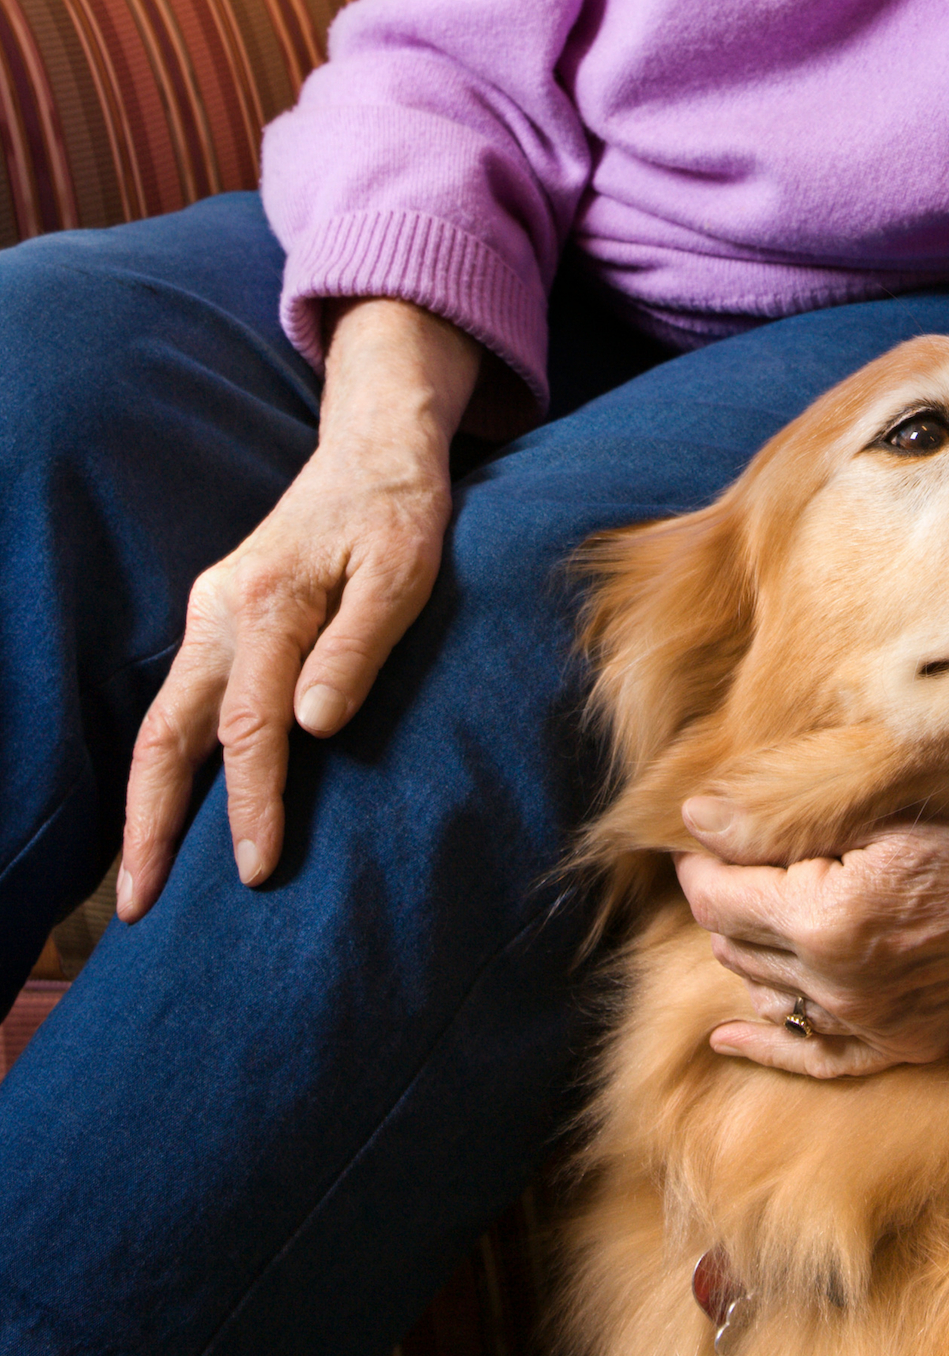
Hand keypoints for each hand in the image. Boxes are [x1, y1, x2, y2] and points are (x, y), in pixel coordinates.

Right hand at [117, 298, 480, 921]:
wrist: (375, 449)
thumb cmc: (401, 511)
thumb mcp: (405, 569)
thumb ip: (361, 645)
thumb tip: (315, 726)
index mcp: (267, 602)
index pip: (251, 725)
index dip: (252, 801)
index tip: (255, 867)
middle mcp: (221, 611)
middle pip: (168, 733)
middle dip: (149, 824)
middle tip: (136, 907)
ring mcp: (212, 615)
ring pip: (164, 722)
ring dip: (147, 802)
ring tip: (140, 880)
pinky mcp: (221, 620)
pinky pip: (183, 703)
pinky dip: (169, 764)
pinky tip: (173, 812)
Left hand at [677, 692, 948, 1077]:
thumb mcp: (882, 792)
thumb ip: (779, 816)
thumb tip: (692, 819)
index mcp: (831, 919)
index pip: (721, 895)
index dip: (702, 859)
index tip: (701, 830)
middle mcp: (849, 987)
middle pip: (736, 944)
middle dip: (722, 899)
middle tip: (726, 857)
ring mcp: (882, 1025)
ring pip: (771, 993)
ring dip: (748, 950)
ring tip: (743, 906)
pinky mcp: (914, 1040)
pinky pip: (820, 1058)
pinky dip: (773, 1045)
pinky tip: (732, 1033)